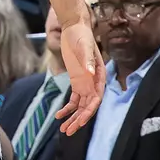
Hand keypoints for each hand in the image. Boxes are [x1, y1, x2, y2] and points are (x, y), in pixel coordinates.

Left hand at [56, 16, 104, 135]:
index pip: (97, 98)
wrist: (74, 27)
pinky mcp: (76, 82)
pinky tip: (58, 116)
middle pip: (88, 106)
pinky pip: (74, 100)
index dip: (89, 112)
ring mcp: (85, 83)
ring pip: (81, 106)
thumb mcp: (84, 47)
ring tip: (64, 130)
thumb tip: (91, 73)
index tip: (80, 122)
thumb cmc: (82, 36)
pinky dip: (67, 108)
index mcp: (100, 76)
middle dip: (79, 120)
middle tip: (68, 131)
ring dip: (73, 118)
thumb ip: (87, 61)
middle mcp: (94, 83)